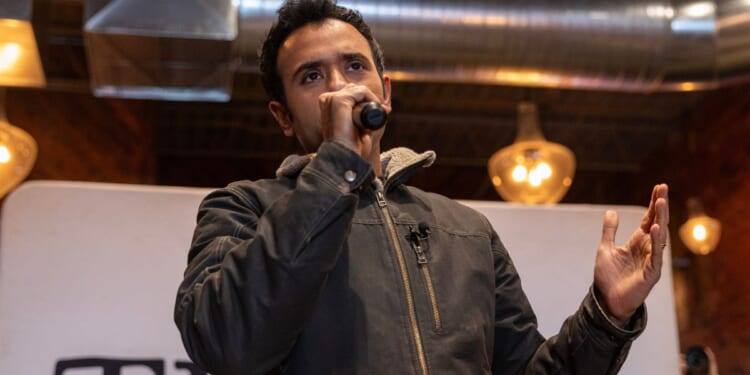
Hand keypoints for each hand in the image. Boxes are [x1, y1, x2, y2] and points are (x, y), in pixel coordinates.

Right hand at [318, 83, 390, 157]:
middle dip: (370, 99)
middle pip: (354, 89)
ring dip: (372, 100)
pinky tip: (375, 110)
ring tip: (376, 115)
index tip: (380, 111)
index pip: (350, 93)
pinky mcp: (339, 100)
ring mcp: (332, 99)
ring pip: (358, 89)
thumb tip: (385, 107)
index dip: (366, 101)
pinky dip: (372, 99)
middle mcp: (327, 100)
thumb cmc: (351, 146)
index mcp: (328, 105)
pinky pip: (361, 91)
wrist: (345, 156)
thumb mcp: (360, 128)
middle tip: (382, 112)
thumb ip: (367, 116)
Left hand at [594, 184, 669, 321]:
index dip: (653, 204)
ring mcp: (652, 260)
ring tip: (661, 202)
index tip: (658, 187)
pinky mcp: (651, 273)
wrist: (607, 300)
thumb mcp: (605, 249)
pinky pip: (656, 255)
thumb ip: (609, 231)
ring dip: (660, 219)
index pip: (648, 218)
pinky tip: (655, 228)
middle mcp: (648, 249)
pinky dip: (656, 241)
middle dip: (660, 206)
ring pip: (659, 236)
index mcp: (638, 242)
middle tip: (663, 188)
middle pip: (657, 223)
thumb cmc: (608, 277)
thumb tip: (611, 211)